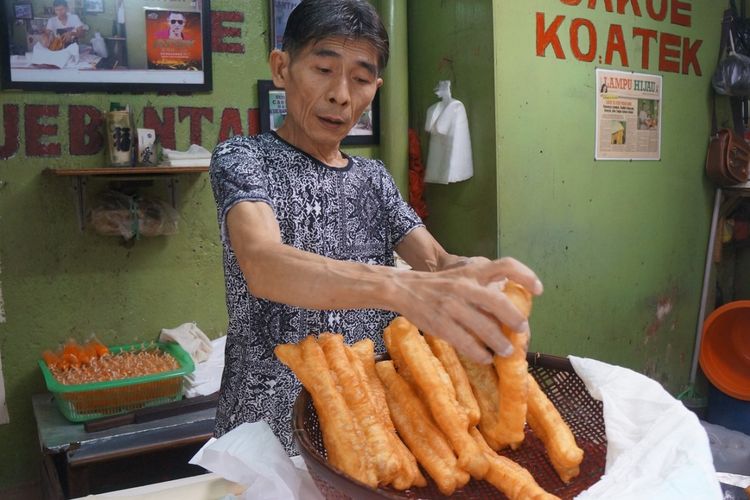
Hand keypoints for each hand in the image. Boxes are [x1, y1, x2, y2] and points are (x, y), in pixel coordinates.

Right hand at [392, 257, 541, 363]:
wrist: (403, 289)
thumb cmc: (439, 286)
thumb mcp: (462, 276)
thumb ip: (483, 287)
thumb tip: (510, 310)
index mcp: (473, 271)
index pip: (506, 266)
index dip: (526, 276)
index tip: (538, 291)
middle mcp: (465, 285)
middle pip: (499, 303)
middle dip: (515, 321)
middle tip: (522, 332)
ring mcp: (452, 305)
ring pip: (485, 328)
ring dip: (500, 343)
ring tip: (506, 351)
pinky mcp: (441, 324)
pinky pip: (467, 342)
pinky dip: (480, 353)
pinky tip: (485, 357)